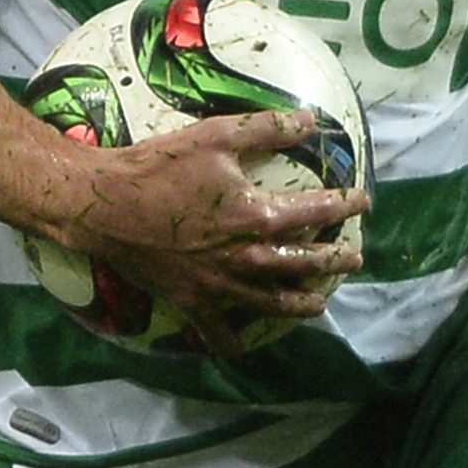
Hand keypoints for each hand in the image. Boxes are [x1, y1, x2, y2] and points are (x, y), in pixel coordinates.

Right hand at [46, 108, 368, 352]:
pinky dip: (231, 341)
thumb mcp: (216, 137)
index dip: (344, 205)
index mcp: (258, 215)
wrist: (105, 205)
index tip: (362, 202)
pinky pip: (217, 330)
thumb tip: (310, 120)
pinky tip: (241, 347)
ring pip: (272, 302)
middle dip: (334, 260)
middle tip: (354, 259)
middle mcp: (247, 256)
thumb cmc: (160, 166)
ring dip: (300, 303)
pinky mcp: (192, 301)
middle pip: (304, 263)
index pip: (317, 211)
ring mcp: (221, 284)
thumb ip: (267, 129)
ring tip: (319, 303)